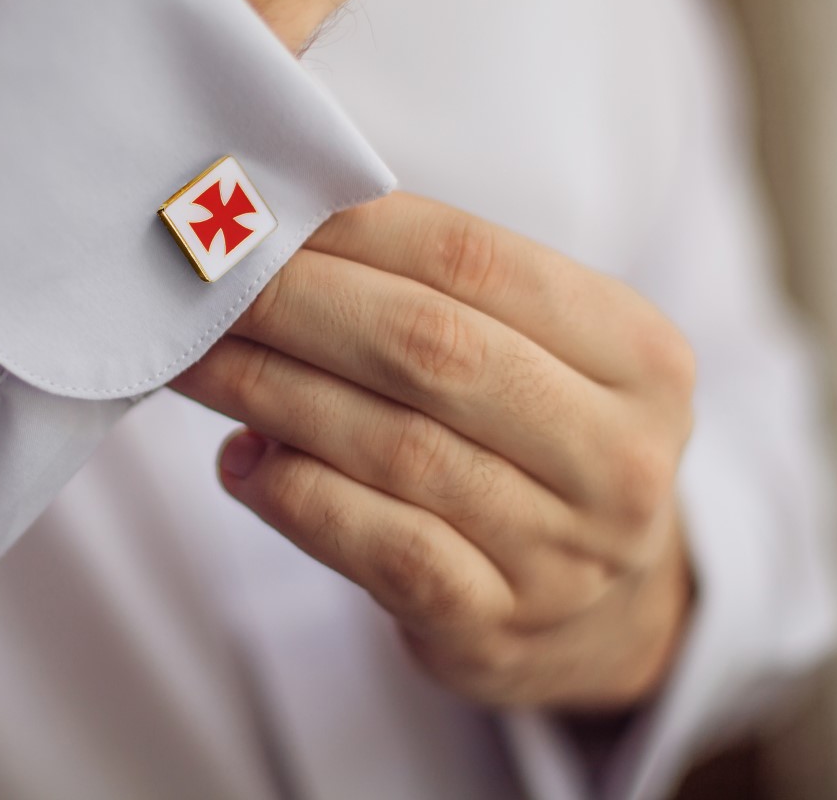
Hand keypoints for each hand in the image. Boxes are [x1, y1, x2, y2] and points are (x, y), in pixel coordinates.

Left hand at [170, 194, 694, 709]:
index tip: (265, 210)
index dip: (357, 230)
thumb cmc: (541, 443)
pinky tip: (241, 462)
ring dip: (271, 392)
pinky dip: (297, 493)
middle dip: (299, 305)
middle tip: (208, 283)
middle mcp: (617, 455)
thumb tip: (276, 239)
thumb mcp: (543, 356)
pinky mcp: (491, 626)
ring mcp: (560, 552)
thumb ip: (441, 295)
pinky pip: (378, 547)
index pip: (479, 261)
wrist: (607, 612)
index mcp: (640, 354)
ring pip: (394, 447)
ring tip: (196, 360)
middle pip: (432, 350)